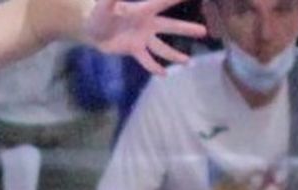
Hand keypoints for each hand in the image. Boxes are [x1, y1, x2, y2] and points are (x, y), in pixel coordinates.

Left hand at [81, 0, 207, 74]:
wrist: (92, 29)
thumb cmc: (100, 13)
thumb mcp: (105, 5)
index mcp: (143, 10)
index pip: (163, 3)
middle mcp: (147, 24)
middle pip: (170, 27)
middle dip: (186, 29)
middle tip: (204, 31)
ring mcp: (142, 38)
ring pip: (161, 47)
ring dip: (174, 54)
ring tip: (188, 61)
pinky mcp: (134, 50)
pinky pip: (146, 60)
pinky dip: (154, 67)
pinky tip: (164, 74)